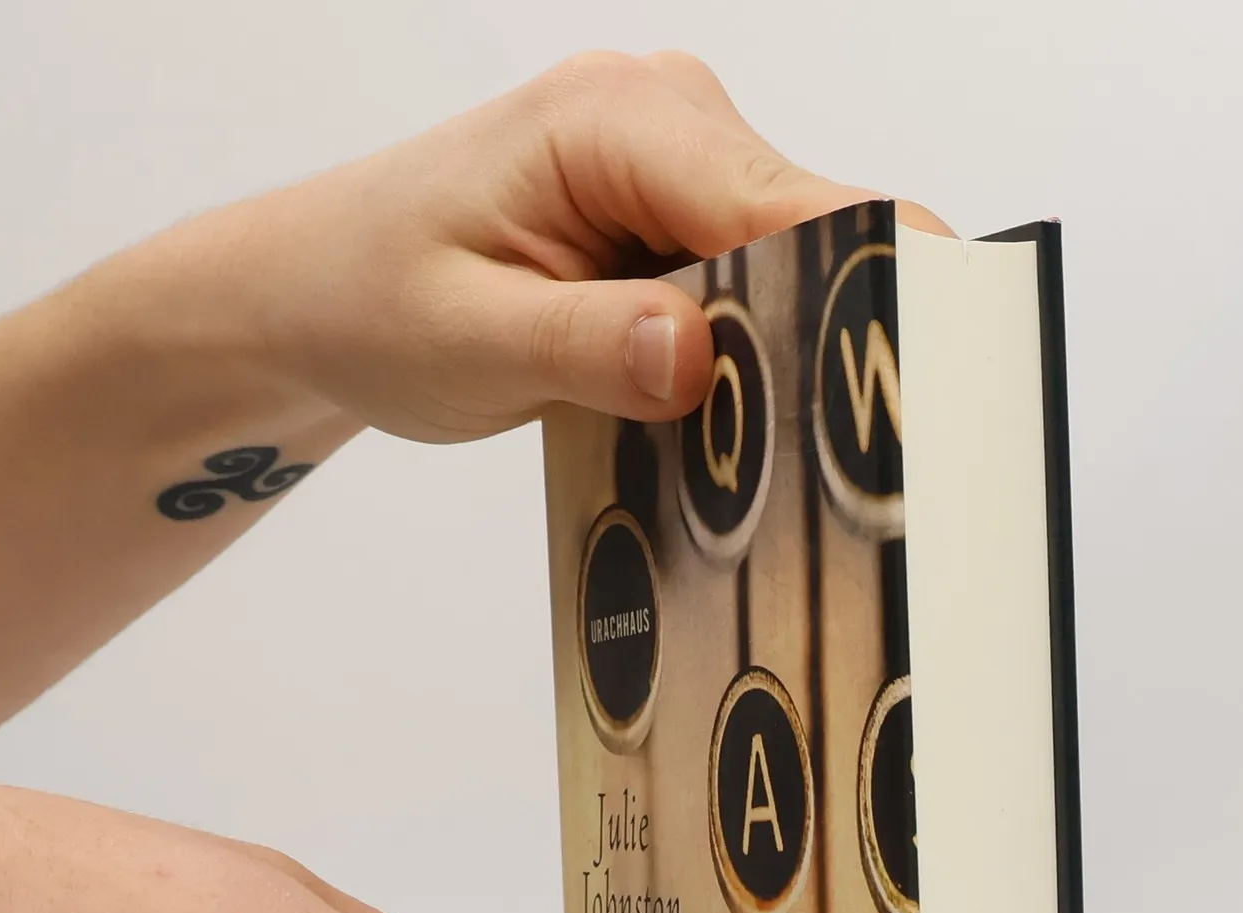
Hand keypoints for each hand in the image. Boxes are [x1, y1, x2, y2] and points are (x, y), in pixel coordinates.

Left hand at [193, 48, 950, 439]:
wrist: (313, 292)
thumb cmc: (367, 298)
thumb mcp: (465, 341)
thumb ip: (587, 347)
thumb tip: (698, 356)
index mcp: (615, 120)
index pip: (780, 200)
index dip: (867, 283)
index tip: (929, 373)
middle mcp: (668, 121)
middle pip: (816, 232)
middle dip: (843, 339)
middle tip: (872, 461)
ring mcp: (686, 170)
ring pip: (801, 269)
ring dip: (802, 361)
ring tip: (805, 459)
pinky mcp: (685, 223)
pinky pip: (762, 290)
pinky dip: (764, 360)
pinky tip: (749, 428)